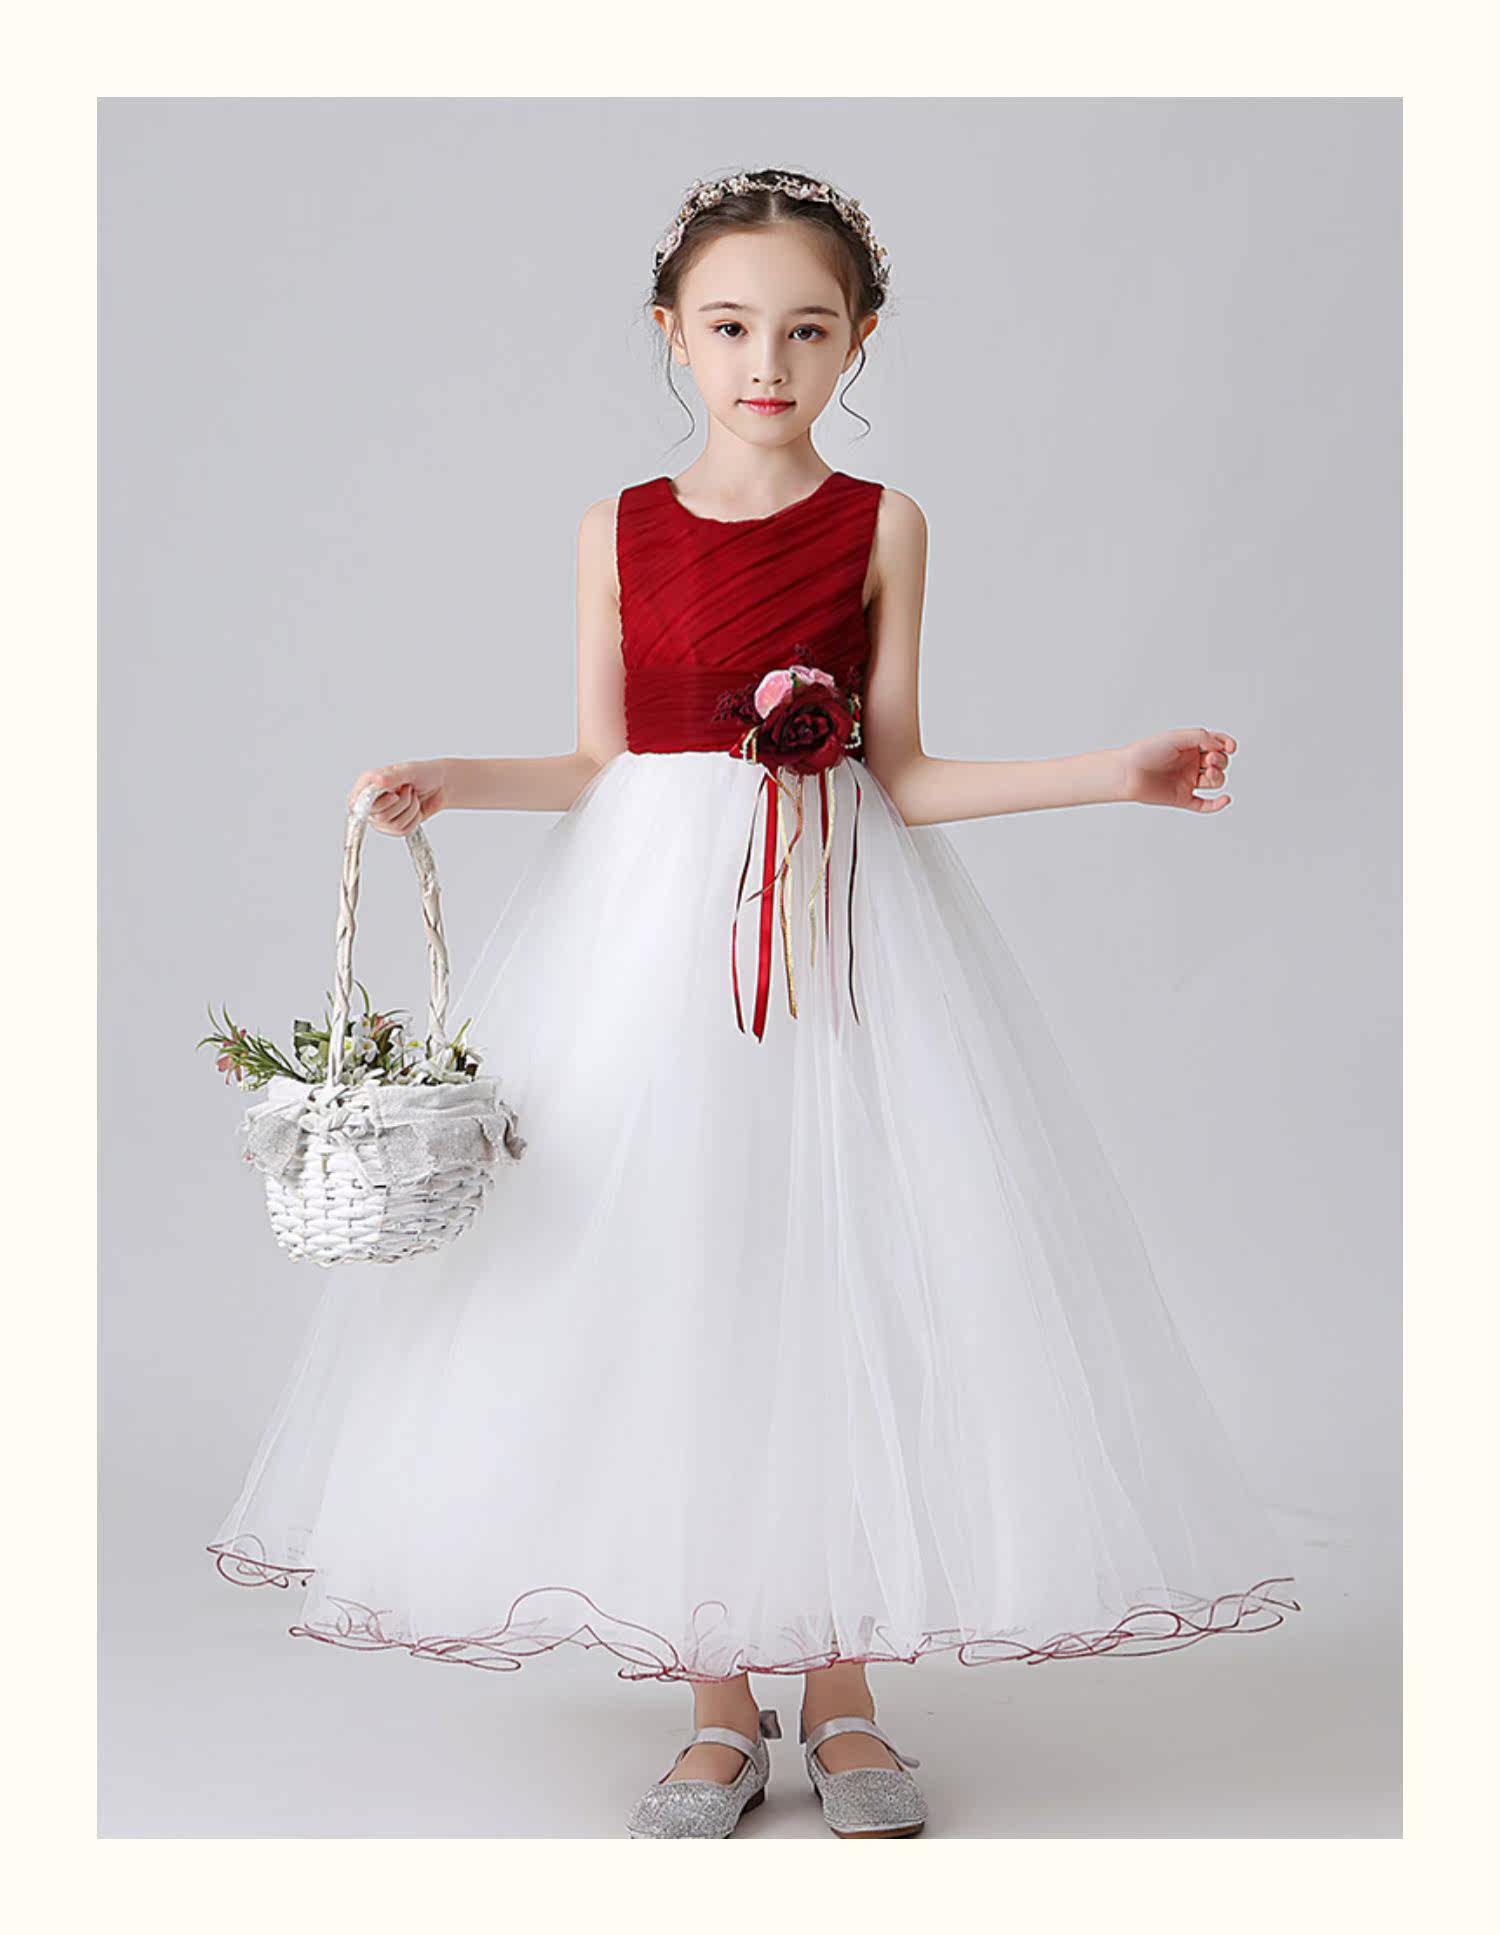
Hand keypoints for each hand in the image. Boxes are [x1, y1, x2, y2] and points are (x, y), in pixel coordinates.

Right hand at [346, 759, 449, 834]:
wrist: (440, 785)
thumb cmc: (424, 773)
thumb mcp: (409, 770)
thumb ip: (392, 777)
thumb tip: (377, 780)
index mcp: (368, 784)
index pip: (357, 803)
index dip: (375, 804)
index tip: (394, 796)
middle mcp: (371, 802)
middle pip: (380, 817)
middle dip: (402, 804)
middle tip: (408, 790)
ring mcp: (381, 816)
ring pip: (394, 826)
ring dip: (411, 810)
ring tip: (413, 798)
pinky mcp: (393, 827)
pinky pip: (402, 831)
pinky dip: (414, 820)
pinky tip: (415, 809)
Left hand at [1119, 728, 1236, 812]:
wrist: (1127, 773)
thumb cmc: (1146, 752)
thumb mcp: (1176, 737)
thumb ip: (1201, 737)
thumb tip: (1221, 746)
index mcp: (1190, 747)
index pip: (1217, 744)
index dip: (1227, 745)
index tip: (1230, 747)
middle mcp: (1191, 764)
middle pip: (1220, 763)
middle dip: (1220, 760)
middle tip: (1208, 759)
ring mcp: (1188, 782)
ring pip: (1216, 781)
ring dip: (1218, 777)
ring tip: (1208, 772)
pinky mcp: (1183, 799)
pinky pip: (1205, 805)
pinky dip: (1217, 804)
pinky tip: (1225, 799)